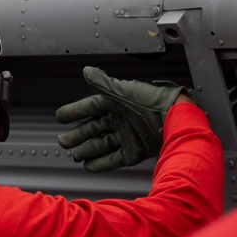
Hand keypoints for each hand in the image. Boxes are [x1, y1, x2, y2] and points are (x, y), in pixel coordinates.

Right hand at [55, 67, 186, 172]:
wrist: (176, 121)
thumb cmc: (152, 102)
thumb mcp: (123, 92)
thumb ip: (103, 83)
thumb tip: (86, 71)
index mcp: (117, 102)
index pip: (91, 107)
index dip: (75, 111)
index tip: (60, 117)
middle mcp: (122, 119)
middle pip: (94, 128)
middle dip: (78, 135)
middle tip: (63, 141)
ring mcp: (128, 135)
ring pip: (102, 144)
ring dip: (88, 150)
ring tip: (74, 155)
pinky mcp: (135, 151)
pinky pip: (115, 158)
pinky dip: (102, 163)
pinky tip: (89, 166)